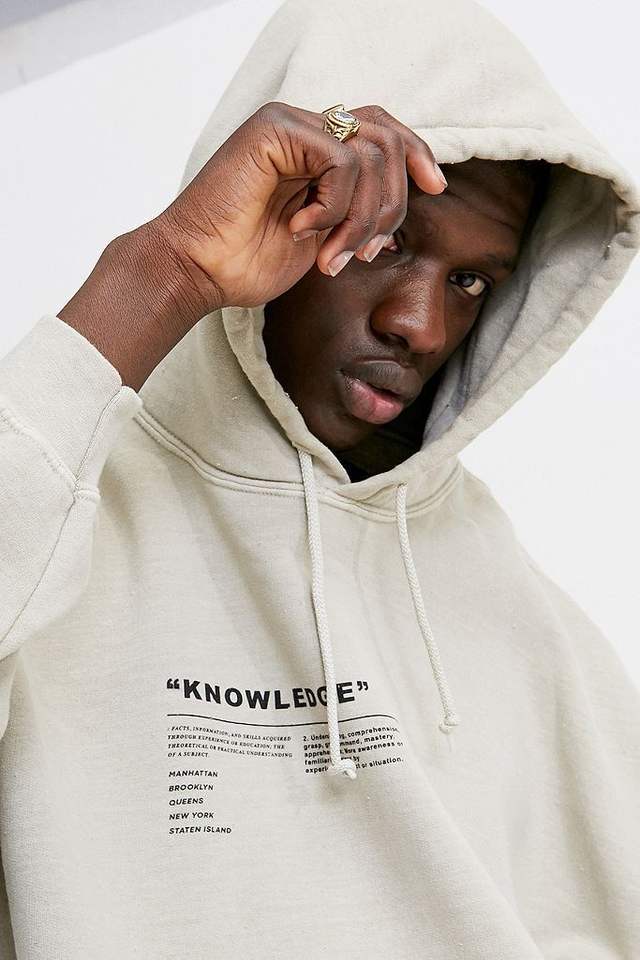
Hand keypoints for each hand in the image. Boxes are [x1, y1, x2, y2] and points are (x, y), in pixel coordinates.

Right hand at [153, 101, 446, 310]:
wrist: (200, 271)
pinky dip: (334, 206)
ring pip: (371, 153)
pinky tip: (303, 230)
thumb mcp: (324, 237)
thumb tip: (400, 208)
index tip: (435, 188)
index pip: (383, 129)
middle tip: (370, 252)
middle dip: (394, 204)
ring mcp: (290, 124)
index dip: (417, 153)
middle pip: (387, 139)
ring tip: (333, 254)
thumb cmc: (249, 261)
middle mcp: (305, 127)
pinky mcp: (276, 129)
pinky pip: (341, 160)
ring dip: (363, 217)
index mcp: (316, 150)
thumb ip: (356, 211)